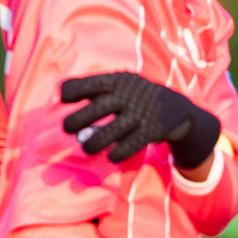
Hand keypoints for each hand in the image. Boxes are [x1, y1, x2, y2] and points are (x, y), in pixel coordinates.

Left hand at [61, 71, 219, 168]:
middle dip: (79, 118)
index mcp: (117, 81)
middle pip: (99, 107)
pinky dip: (120, 151)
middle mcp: (128, 96)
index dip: (75, 90)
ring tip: (86, 148)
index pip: (92, 83)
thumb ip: (91, 88)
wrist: (177, 107)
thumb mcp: (118, 85)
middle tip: (65, 128)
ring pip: (114, 129)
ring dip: (96, 141)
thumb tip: (60, 92)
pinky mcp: (153, 130)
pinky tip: (111, 156)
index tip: (63, 99)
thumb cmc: (135, 97)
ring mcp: (141, 113)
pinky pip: (133, 143)